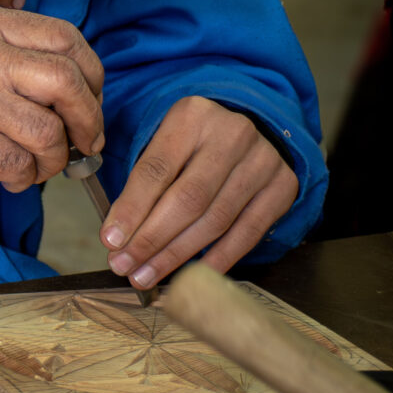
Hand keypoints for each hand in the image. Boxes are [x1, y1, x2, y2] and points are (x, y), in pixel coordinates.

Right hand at [0, 3, 104, 191]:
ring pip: (50, 132)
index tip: (89, 98)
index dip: (92, 75)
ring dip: (55, 158)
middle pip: (70, 83)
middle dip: (88, 120)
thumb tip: (57, 85)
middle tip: (84, 141)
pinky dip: (25, 178)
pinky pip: (18, 165)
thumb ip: (1, 48)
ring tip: (39, 166)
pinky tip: (12, 177)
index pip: (68, 39)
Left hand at [96, 96, 297, 289]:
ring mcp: (263, 162)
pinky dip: (217, 259)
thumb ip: (144, 179)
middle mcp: (232, 135)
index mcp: (192, 116)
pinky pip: (247, 233)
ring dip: (177, 255)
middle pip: (188, 199)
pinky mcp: (282, 187)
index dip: (132, 209)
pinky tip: (190, 276)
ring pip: (215, 220)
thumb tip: (118, 235)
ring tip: (147, 275)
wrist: (253, 127)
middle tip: (125, 266)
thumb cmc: (194, 140)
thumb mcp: (165, 139)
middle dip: (151, 239)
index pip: (156, 169)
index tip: (110, 240)